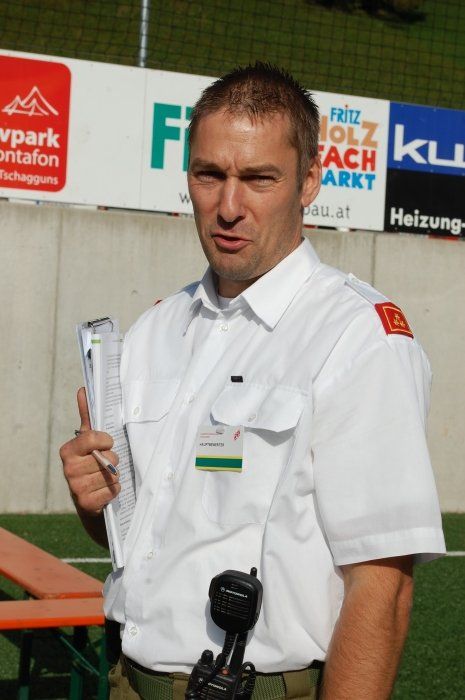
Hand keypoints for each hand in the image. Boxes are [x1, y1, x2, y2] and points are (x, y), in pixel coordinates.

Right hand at [60, 387, 120, 516]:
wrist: (90, 502)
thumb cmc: (91, 464)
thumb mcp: (89, 441)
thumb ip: (87, 416)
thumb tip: (83, 390)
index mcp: (67, 451)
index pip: (92, 438)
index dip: (106, 441)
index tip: (108, 443)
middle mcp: (68, 469)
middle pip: (107, 457)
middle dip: (112, 460)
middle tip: (106, 464)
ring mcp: (75, 488)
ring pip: (111, 475)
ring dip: (114, 476)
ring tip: (106, 478)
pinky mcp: (86, 504)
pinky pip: (112, 490)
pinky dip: (114, 490)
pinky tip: (106, 490)